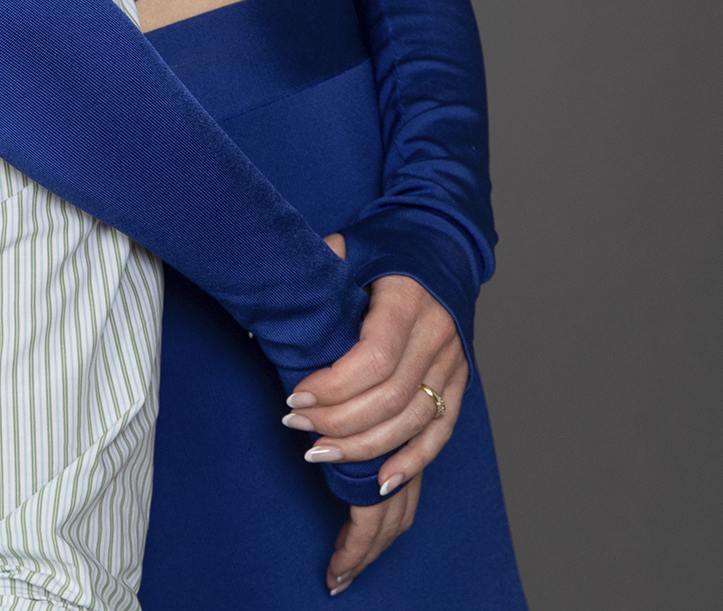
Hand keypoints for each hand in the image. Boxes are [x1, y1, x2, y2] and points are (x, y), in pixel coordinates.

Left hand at [283, 233, 470, 589]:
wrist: (443, 239)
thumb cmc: (385, 244)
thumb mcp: (346, 245)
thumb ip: (310, 277)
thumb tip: (262, 322)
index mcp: (408, 300)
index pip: (376, 357)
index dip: (334, 386)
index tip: (294, 396)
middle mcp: (437, 335)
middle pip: (391, 397)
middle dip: (338, 420)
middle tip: (294, 424)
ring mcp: (453, 362)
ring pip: (413, 422)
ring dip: (365, 447)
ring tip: (319, 452)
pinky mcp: (460, 382)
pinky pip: (440, 432)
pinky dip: (412, 461)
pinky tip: (381, 482)